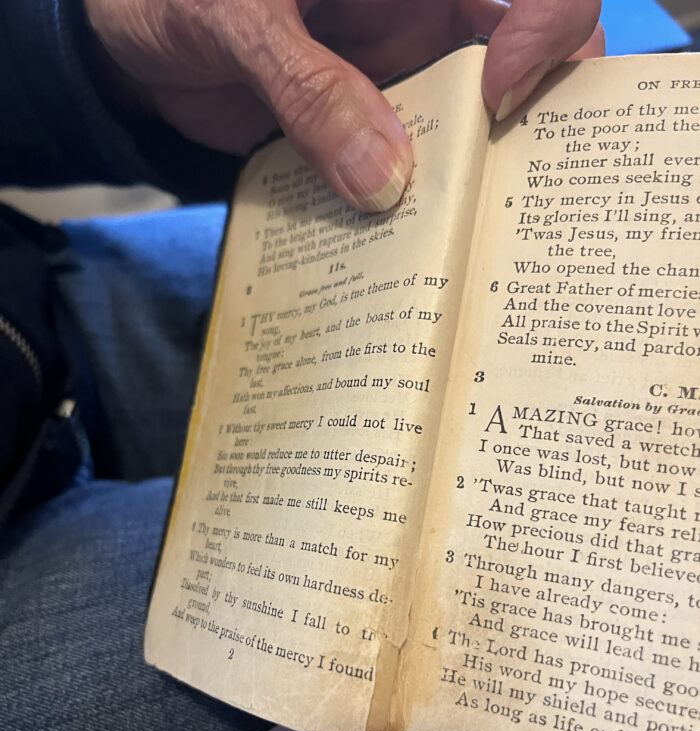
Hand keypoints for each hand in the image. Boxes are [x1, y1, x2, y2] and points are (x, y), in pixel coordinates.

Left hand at [84, 0, 603, 210]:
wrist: (132, 42)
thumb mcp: (238, 20)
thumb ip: (308, 89)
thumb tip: (383, 184)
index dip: (547, 29)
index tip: (499, 97)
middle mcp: (424, 25)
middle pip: (523, 68)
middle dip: (536, 129)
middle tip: (513, 203)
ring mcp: (396, 85)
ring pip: (466, 137)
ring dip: (468, 190)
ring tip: (463, 253)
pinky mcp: (362, 136)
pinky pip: (403, 175)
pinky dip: (408, 215)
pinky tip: (401, 255)